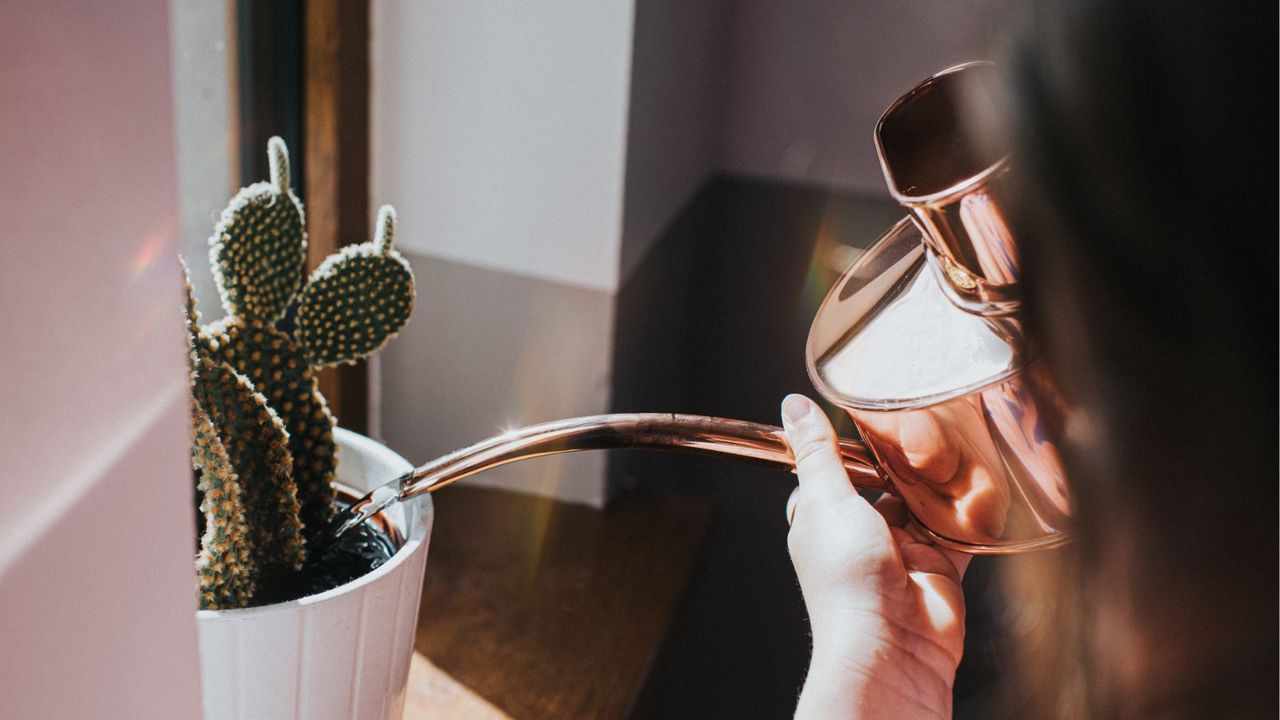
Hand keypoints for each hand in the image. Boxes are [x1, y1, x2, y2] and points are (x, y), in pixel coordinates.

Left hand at [781, 394, 969, 719]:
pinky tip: (981, 483)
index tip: (875, 411)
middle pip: (886, 484)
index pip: (838, 471)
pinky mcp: (941, 566)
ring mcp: (903, 550)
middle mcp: (862, 534)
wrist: (892, 645)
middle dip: (904, 460)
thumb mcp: (826, 501)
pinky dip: (968, 511)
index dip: (854, 445)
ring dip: (938, 481)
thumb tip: (793, 406)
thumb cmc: (847, 581)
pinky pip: (957, 530)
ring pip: (924, 502)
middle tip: (927, 422)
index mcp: (824, 519)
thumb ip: (817, 452)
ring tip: (957, 443)